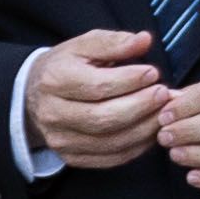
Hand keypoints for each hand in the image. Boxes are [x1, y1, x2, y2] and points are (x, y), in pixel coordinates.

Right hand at [23, 29, 171, 169]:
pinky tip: (151, 130)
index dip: (130, 81)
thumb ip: (114, 42)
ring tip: (164, 112)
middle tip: (165, 94)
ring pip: (110, 141)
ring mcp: (60, 139)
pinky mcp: (71, 156)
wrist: (34, 94)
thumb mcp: (85, 45)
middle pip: (104, 118)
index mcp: (54, 80)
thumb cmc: (68, 66)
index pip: (97, 86)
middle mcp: (52, 113)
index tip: (153, 73)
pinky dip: (138, 147)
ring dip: (145, 128)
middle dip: (141, 107)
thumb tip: (144, 40)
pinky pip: (111, 158)